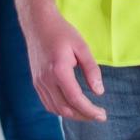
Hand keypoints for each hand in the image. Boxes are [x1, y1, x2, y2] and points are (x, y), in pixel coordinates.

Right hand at [20, 8, 105, 122]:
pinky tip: (73, 106)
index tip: (103, 115)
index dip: (90, 111)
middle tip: (99, 115)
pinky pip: (48, 103)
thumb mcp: (82, 47)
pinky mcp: (36, 82)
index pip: (75, 99)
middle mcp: (46, 80)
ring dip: (73, 115)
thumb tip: (99, 92)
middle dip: (83, 116)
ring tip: (88, 112)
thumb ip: (92, 70)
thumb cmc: (62, 32)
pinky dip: (61, 109)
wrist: (38, 24)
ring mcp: (38, 82)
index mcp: (59, 70)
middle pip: (65, 109)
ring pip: (55, 109)